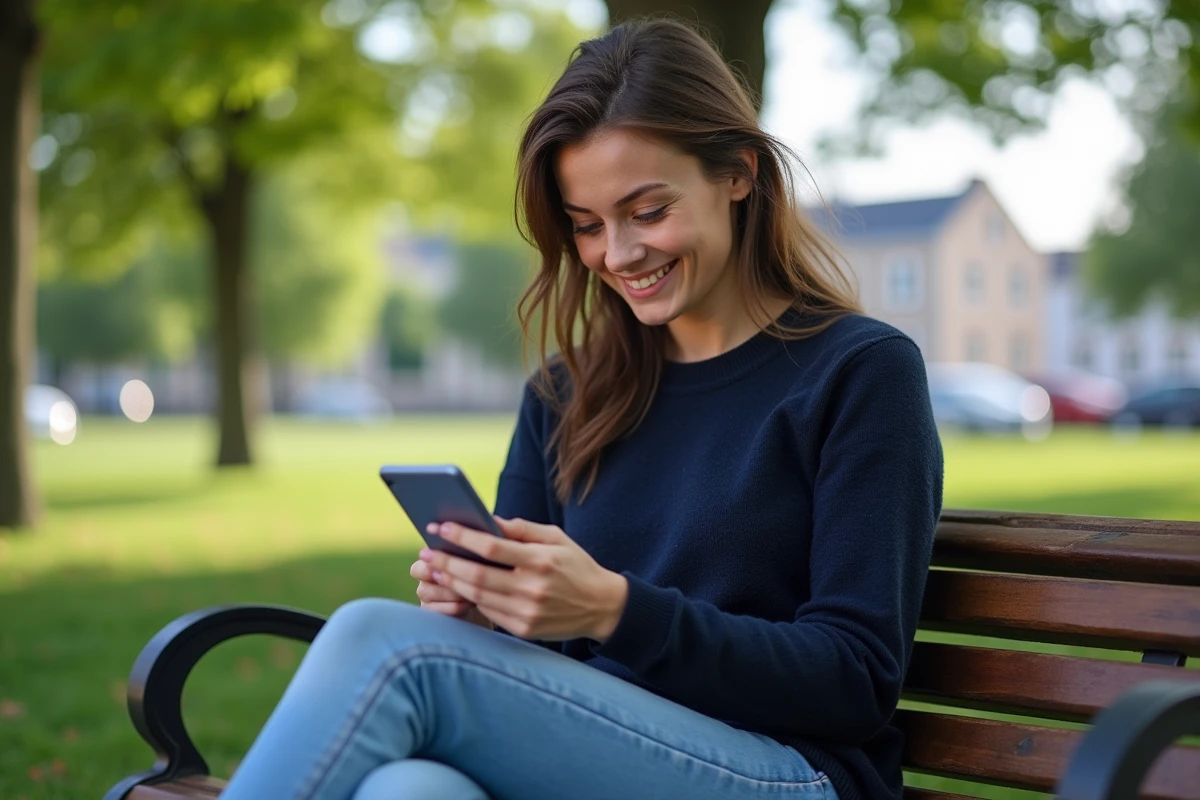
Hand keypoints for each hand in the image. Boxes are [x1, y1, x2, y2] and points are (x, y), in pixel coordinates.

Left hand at [420, 517, 628, 641]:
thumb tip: (488, 521)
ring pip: (477, 596)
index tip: (440, 527)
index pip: (491, 548)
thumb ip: (522, 529)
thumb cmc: (576, 566)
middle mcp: (533, 588)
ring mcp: (527, 613)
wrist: (602, 607)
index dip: (462, 537)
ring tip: (435, 569)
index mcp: (541, 560)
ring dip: (452, 582)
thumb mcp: (557, 538)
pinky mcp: (524, 630)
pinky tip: (457, 587)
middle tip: (426, 552)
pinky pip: (488, 612)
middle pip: (477, 575)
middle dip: (446, 562)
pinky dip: (470, 598)